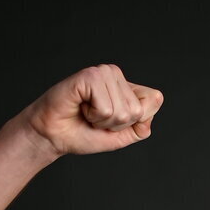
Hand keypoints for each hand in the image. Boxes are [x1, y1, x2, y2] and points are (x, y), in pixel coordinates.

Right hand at [18, 64, 163, 156]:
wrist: (55, 136)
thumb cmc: (83, 134)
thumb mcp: (121, 136)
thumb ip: (141, 127)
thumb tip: (153, 105)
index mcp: (126, 87)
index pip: (154, 99)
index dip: (136, 121)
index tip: (111, 122)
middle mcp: (116, 75)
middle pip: (137, 110)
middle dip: (116, 124)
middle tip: (95, 119)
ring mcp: (103, 73)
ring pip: (122, 110)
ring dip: (103, 121)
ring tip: (88, 113)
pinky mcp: (89, 76)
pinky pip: (106, 107)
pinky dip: (93, 115)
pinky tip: (81, 107)